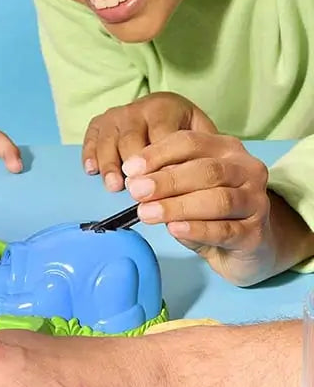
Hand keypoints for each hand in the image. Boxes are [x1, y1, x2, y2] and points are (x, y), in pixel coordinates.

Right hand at [82, 92, 215, 190]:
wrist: (166, 112)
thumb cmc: (185, 131)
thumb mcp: (202, 135)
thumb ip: (199, 154)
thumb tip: (192, 183)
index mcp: (165, 107)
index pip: (163, 136)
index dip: (162, 163)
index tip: (163, 188)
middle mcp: (137, 108)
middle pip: (132, 138)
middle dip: (134, 167)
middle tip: (137, 192)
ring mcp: (115, 115)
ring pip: (109, 140)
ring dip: (110, 164)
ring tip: (114, 187)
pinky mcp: (98, 123)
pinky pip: (90, 138)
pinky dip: (89, 154)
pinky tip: (91, 171)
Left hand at [124, 130, 313, 284]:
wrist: (247, 244)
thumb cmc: (208, 208)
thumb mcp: (185, 186)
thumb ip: (166, 177)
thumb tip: (135, 179)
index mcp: (226, 148)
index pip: (190, 142)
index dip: (157, 154)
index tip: (129, 169)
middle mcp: (247, 170)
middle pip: (205, 170)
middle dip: (166, 181)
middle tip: (136, 192)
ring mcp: (257, 202)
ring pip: (217, 200)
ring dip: (178, 206)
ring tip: (147, 213)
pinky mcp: (256, 234)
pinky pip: (225, 230)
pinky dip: (197, 229)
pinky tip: (175, 229)